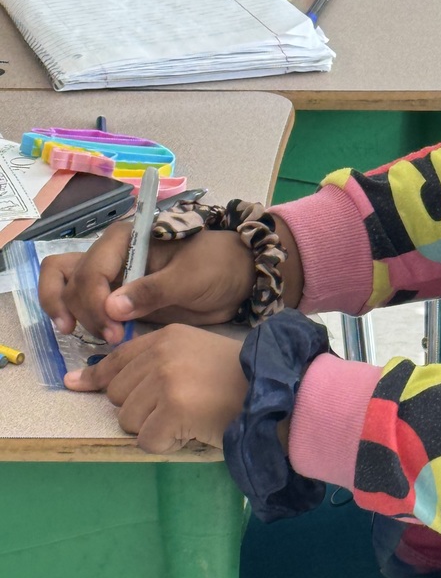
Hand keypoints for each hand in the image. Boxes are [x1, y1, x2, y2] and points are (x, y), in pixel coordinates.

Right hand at [39, 223, 256, 343]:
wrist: (236, 278)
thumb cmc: (217, 266)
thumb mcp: (189, 277)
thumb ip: (152, 291)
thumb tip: (112, 308)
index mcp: (126, 239)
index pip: (91, 271)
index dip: (95, 303)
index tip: (114, 331)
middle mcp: (112, 255)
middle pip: (72, 279)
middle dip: (82, 311)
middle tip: (109, 337)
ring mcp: (113, 276)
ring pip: (68, 286)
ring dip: (68, 311)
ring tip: (84, 335)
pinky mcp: (119, 297)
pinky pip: (84, 302)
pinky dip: (75, 315)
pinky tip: (80, 332)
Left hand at [64, 324, 248, 452]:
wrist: (276, 392)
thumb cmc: (239, 378)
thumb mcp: (196, 352)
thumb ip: (156, 361)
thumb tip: (98, 381)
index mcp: (165, 338)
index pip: (116, 359)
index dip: (95, 377)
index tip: (75, 385)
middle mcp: (161, 355)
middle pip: (117, 395)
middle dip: (140, 409)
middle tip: (177, 408)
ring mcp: (166, 381)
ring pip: (128, 420)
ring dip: (154, 428)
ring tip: (188, 418)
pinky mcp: (173, 409)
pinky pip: (147, 441)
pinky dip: (167, 444)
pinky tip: (191, 431)